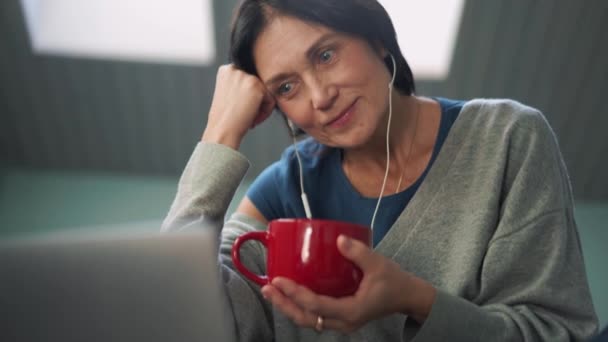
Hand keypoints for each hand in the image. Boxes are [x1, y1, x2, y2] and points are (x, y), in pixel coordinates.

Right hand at [202, 64, 275, 148]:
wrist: (222, 130)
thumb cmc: (224, 119)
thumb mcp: (228, 94)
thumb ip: (239, 86)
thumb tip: (255, 88)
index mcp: (226, 70)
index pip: (247, 80)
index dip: (246, 97)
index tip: (241, 107)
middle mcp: (235, 70)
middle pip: (257, 85)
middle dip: (254, 102)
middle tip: (245, 115)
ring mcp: (247, 77)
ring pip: (264, 92)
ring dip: (260, 108)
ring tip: (248, 118)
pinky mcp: (257, 87)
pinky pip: (271, 100)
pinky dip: (265, 113)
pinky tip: (253, 119)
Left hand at [261, 236, 436, 333]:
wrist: (408, 297)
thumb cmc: (395, 282)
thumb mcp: (378, 265)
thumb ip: (359, 252)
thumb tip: (339, 238)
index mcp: (351, 311)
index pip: (316, 306)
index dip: (295, 294)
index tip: (279, 281)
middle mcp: (343, 322)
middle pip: (306, 319)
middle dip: (284, 305)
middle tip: (267, 288)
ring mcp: (342, 323)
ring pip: (308, 320)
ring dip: (289, 307)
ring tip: (273, 292)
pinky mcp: (341, 317)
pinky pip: (315, 317)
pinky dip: (300, 307)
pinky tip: (291, 294)